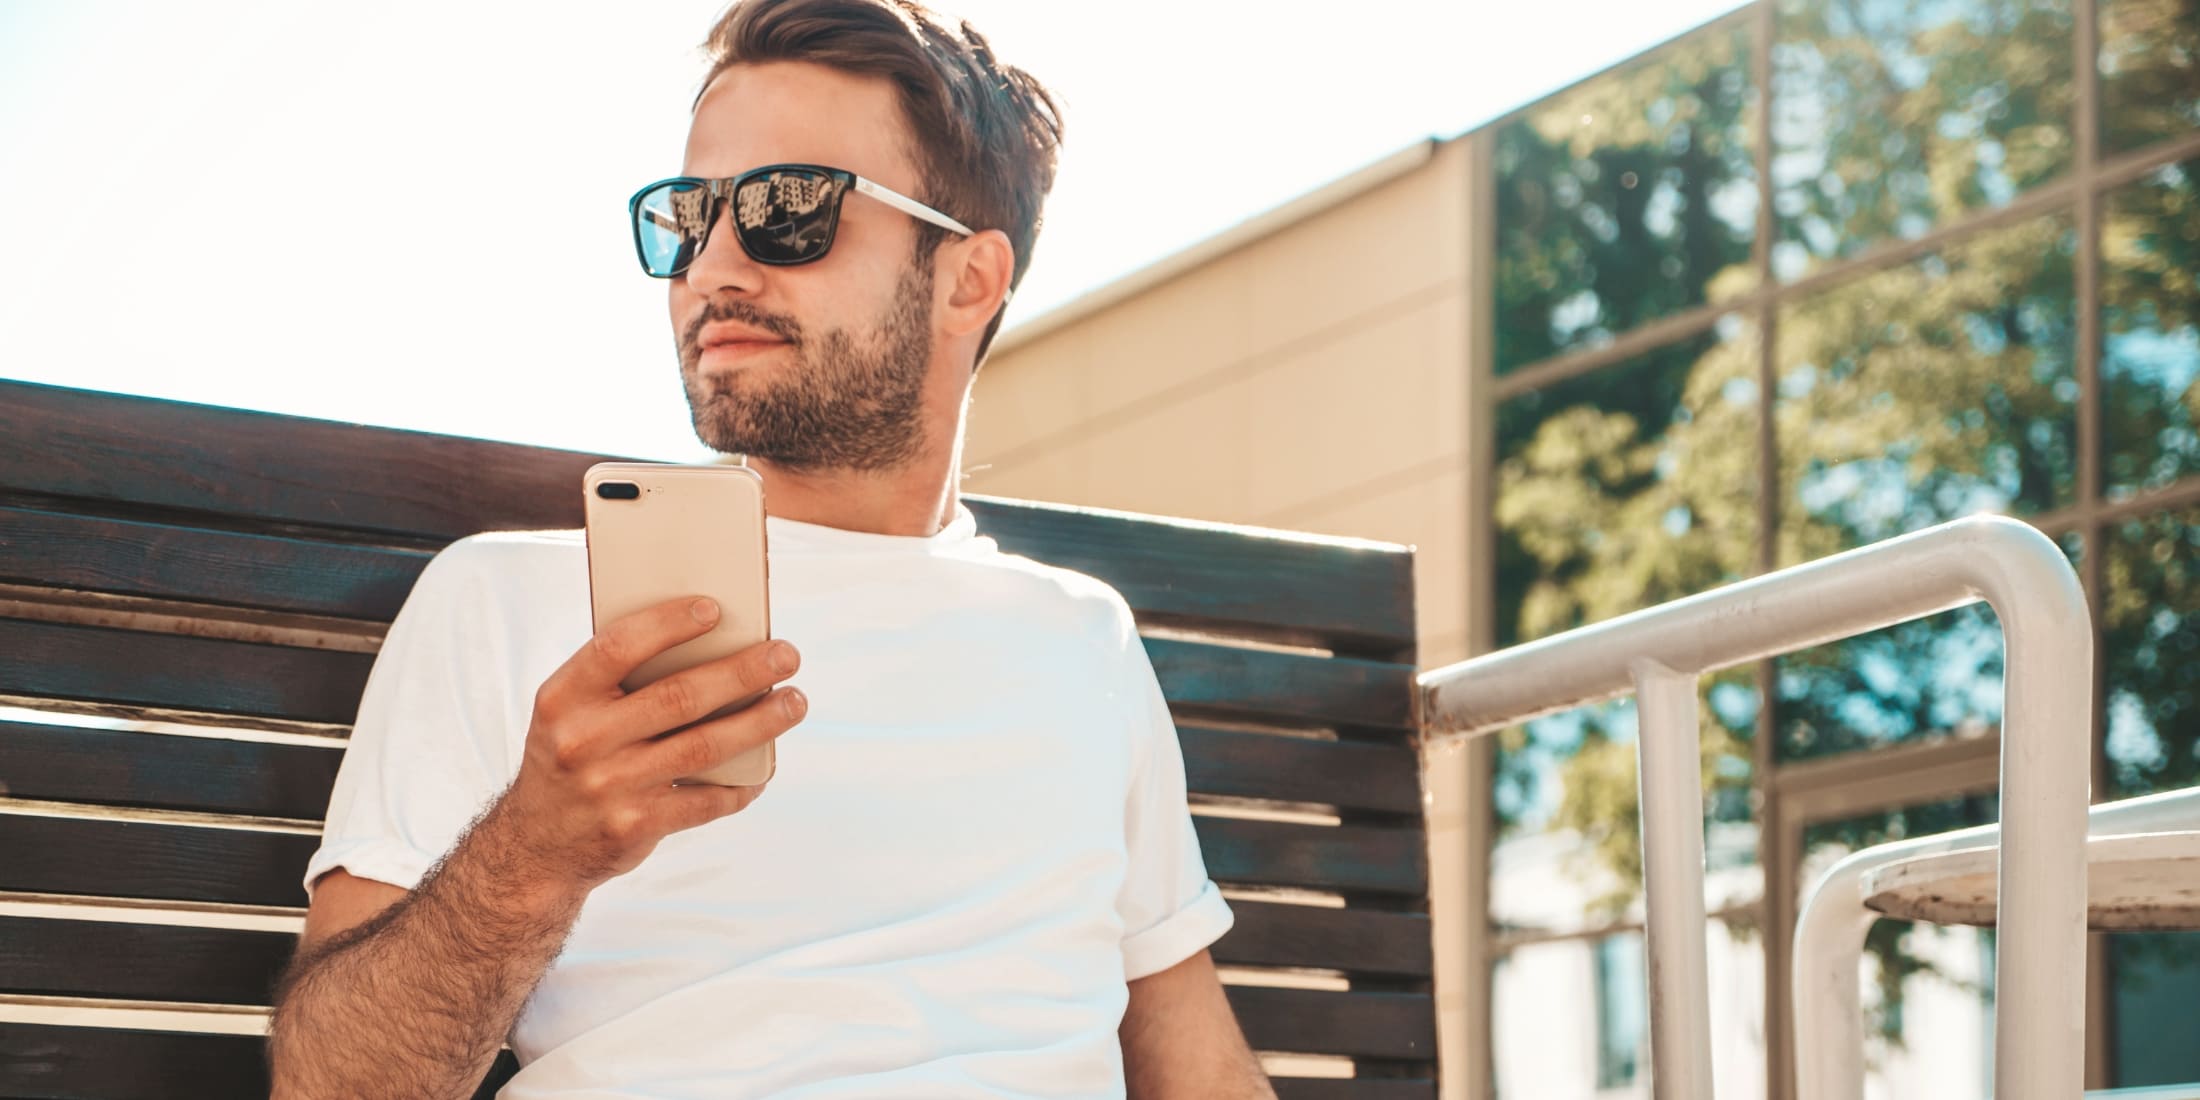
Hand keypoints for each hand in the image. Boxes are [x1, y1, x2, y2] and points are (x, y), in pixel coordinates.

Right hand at [496, 595, 803, 889]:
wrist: (536, 846)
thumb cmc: (573, 756)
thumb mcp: (570, 713)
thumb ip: (619, 681)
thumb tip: (711, 645)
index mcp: (562, 698)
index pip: (617, 648)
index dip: (667, 624)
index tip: (715, 609)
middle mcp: (582, 741)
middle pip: (679, 697)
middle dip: (742, 672)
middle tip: (787, 655)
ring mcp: (610, 787)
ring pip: (703, 748)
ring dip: (759, 723)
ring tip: (794, 702)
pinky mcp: (636, 826)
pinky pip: (705, 800)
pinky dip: (740, 785)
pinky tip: (763, 770)